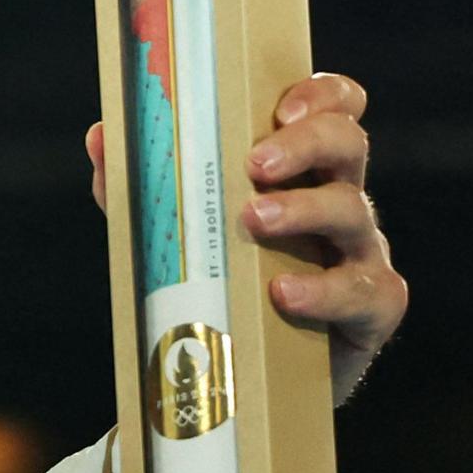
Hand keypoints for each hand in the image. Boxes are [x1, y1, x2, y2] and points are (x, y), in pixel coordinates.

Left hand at [82, 71, 410, 405]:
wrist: (253, 377)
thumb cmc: (225, 286)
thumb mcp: (181, 230)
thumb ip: (144, 185)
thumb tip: (100, 136)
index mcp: (303, 170)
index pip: (335, 110)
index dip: (321, 96)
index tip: (282, 107)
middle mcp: (340, 200)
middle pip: (348, 145)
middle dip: (307, 143)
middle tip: (256, 163)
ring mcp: (361, 252)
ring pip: (353, 211)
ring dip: (304, 208)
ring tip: (254, 219)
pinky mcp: (372, 309)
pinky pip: (363, 291)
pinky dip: (323, 290)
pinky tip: (284, 294)